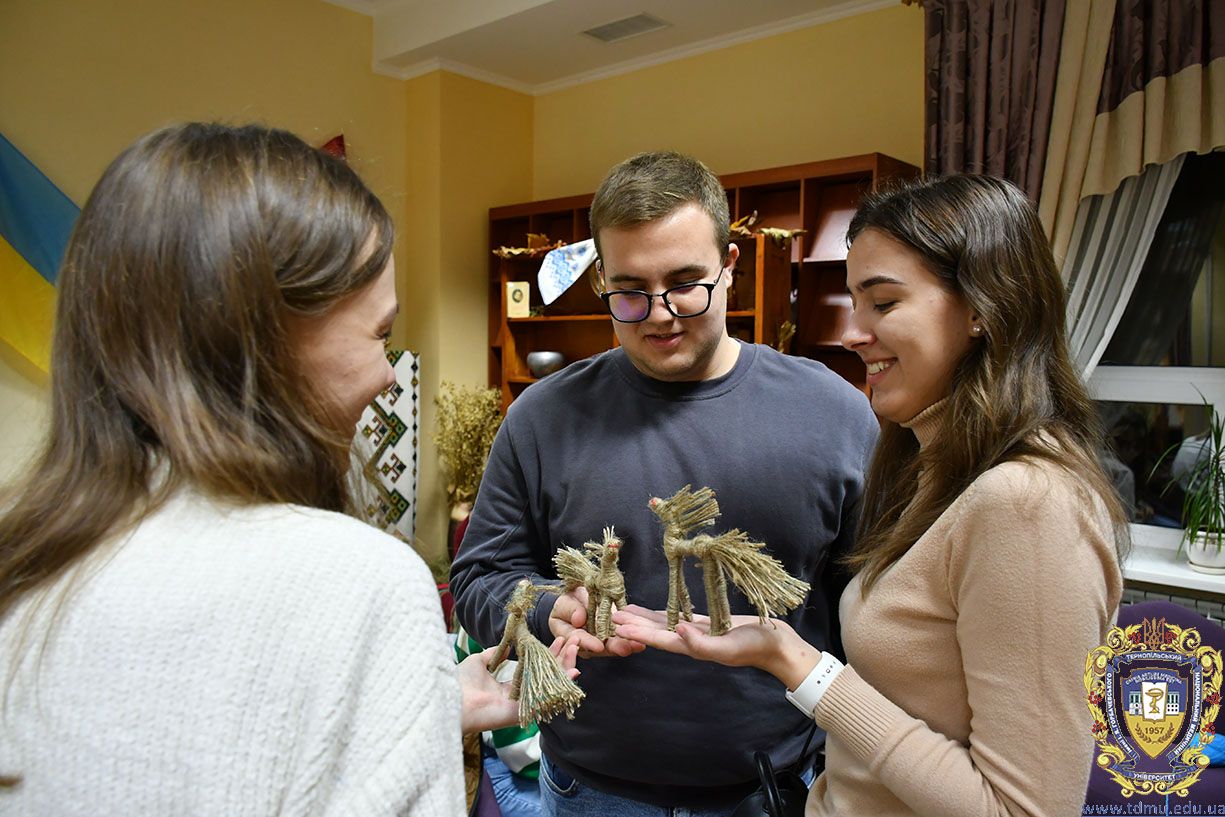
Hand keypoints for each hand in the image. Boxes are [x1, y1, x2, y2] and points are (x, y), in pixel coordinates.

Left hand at [458, 639, 578, 733]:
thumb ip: (495, 654)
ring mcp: (524, 704)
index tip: (560, 641)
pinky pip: (547, 697)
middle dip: (562, 658)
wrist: (453, 700)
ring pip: (551, 685)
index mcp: (508, 687)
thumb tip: (510, 645)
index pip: (535, 670)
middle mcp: (519, 696)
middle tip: (575, 641)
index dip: (548, 655)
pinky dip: (562, 684)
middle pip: (547, 676)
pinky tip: (573, 670)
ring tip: (577, 649)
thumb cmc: (461, 682)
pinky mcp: (525, 710)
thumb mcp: (478, 660)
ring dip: (566, 667)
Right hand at [548, 587, 644, 658]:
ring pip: (612, 646)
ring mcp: (600, 642)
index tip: (598, 646)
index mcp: (570, 636)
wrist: (578, 600)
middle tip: (624, 648)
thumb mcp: (566, 603)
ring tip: (637, 645)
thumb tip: (578, 619)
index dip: (588, 643)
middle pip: (599, 648)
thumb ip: (570, 609)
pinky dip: (630, 640)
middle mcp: (586, 644)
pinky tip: (640, 642)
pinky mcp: (612, 637)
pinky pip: (621, 640)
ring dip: (625, 645)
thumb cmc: (568, 603)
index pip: (578, 639)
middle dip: (613, 648)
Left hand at [612, 605, 820, 688]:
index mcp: (694, 647)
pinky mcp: (708, 622)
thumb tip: (678, 631)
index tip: (617, 627)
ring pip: (665, 623)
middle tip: (611, 614)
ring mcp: (699, 631)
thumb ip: (702, 643)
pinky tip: (656, 608)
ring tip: (625, 610)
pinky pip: (680, 615)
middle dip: (634, 624)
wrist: (777, 644)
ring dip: (644, 618)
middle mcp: (692, 640)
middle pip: (656, 631)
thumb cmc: (755, 647)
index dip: (638, 634)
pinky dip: (665, 612)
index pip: (660, 640)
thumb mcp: (729, 647)